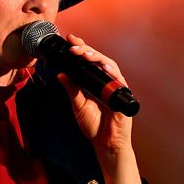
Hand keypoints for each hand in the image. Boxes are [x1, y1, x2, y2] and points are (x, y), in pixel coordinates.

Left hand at [56, 33, 132, 150]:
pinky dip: (111, 72)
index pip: (89, 61)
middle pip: (99, 59)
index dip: (82, 49)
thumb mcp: (78, 105)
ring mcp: (115, 87)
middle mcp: (107, 81)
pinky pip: (119, 81)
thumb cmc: (94, 125)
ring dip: (97, 58)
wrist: (105, 143)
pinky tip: (103, 67)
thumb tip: (61, 74)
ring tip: (85, 54)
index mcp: (95, 82)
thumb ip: (71, 89)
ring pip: (109, 65)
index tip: (70, 40)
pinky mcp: (123, 95)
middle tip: (74, 46)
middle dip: (86, 50)